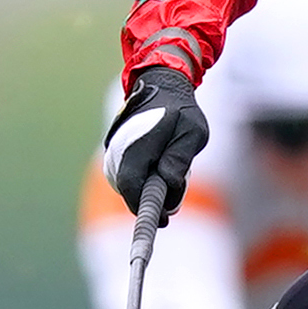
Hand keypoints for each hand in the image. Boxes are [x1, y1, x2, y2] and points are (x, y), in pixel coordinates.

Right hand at [103, 66, 209, 214]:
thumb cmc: (182, 111)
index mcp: (137, 146)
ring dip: (149, 188)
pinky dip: (145, 179)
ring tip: (172, 178)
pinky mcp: (119, 153)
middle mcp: (120, 150)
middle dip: (150, 200)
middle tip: (171, 207)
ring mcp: (116, 151)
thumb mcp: (191, 133)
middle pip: (130, 190)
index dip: (145, 208)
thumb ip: (179, 158)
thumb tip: (168, 184)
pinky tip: (161, 170)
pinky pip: (130, 175)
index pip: (132, 187)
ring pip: (130, 184)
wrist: (162, 86)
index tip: (162, 221)